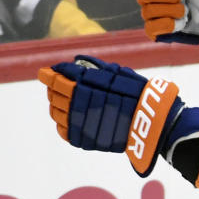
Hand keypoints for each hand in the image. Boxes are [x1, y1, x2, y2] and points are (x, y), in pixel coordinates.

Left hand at [39, 56, 183, 176]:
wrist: (151, 122)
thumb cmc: (138, 93)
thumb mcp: (119, 73)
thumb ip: (95, 66)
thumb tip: (76, 60)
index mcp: (85, 85)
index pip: (58, 78)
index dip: (50, 74)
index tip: (46, 72)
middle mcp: (78, 103)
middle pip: (54, 94)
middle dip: (54, 88)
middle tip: (58, 85)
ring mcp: (78, 122)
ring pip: (55, 112)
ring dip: (56, 104)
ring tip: (63, 101)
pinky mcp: (82, 139)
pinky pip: (63, 130)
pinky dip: (63, 122)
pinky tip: (70, 117)